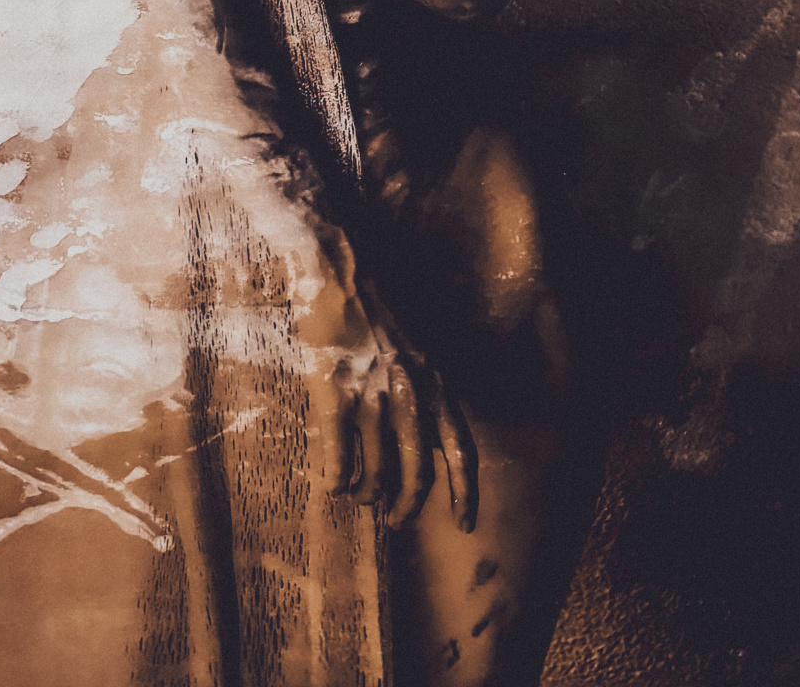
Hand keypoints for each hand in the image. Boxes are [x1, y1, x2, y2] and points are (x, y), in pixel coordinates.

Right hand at [330, 286, 477, 531]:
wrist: (340, 273)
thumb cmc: (378, 311)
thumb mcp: (420, 350)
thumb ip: (427, 392)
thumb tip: (428, 440)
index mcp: (436, 384)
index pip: (461, 452)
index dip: (466, 493)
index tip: (464, 526)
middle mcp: (410, 396)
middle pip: (418, 475)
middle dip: (407, 507)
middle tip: (396, 520)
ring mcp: (372, 395)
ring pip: (377, 471)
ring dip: (369, 494)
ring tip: (362, 498)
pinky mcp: (336, 392)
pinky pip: (340, 453)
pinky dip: (338, 476)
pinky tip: (334, 483)